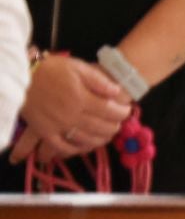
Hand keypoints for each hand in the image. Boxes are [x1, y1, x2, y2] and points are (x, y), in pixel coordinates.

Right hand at [11, 56, 131, 164]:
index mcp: (82, 98)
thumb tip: (117, 92)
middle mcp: (71, 115)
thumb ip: (99, 81)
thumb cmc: (52, 69)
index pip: (109, 111)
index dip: (122, 112)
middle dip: (113, 127)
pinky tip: (83, 147)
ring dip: (99, 140)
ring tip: (106, 137)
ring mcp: (57, 126)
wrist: (23, 77)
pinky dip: (74, 150)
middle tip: (118, 125)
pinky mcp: (45, 132)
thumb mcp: (78, 67)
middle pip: (99, 127)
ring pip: (84, 140)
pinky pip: (61, 147)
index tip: (127, 111)